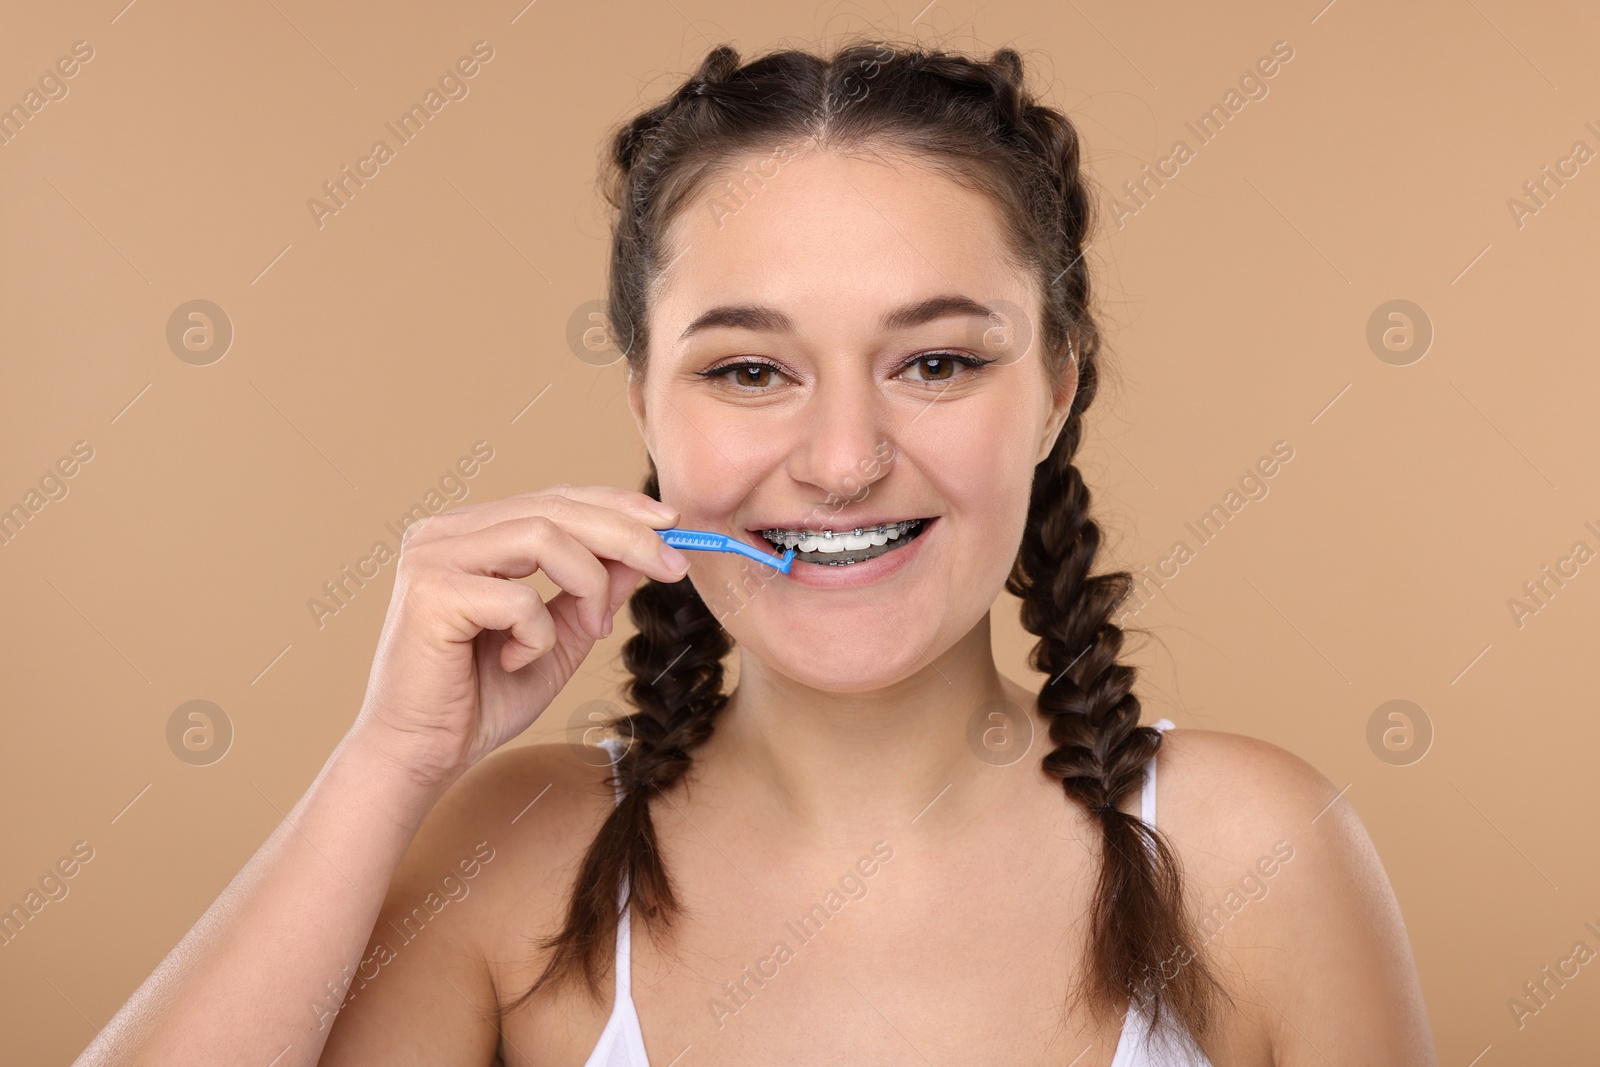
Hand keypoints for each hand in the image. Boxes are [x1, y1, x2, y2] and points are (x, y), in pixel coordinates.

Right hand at [348, 484, 689, 786]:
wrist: (421, 756)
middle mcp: (447, 532)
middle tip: (675, 565)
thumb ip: (593, 592)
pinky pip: (517, 597)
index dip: (617, 505)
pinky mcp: (429, 593)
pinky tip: (517, 659)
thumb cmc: (481, 700)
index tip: (672, 524)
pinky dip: (537, 633)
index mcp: (472, 533)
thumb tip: (644, 553)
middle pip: (555, 507)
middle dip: (627, 535)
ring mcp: (432, 557)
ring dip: (589, 583)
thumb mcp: (558, 638)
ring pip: (542, 535)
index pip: (555, 498)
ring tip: (594, 629)